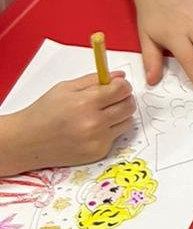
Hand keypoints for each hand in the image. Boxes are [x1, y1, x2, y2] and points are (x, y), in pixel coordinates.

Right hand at [0, 74, 135, 171]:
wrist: (27, 141)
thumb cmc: (44, 112)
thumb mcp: (65, 88)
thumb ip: (94, 80)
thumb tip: (120, 75)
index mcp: (85, 102)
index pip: (122, 89)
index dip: (122, 85)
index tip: (117, 85)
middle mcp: (94, 123)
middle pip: (130, 106)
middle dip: (124, 98)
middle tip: (112, 98)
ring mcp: (97, 140)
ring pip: (128, 122)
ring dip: (120, 115)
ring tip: (101, 113)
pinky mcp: (98, 153)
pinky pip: (116, 137)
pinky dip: (109, 131)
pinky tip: (91, 129)